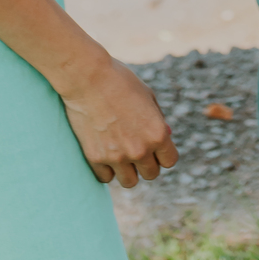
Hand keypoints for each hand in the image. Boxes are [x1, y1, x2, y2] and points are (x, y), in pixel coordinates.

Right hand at [61, 55, 178, 187]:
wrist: (88, 77)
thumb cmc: (121, 81)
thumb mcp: (148, 96)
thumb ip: (158, 119)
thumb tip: (168, 137)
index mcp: (157, 134)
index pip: (170, 161)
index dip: (164, 153)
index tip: (155, 146)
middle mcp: (140, 149)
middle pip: (151, 174)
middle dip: (147, 163)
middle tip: (136, 147)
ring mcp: (117, 157)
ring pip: (130, 182)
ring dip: (128, 171)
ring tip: (121, 153)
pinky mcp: (96, 158)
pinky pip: (106, 178)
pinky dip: (107, 169)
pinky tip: (105, 152)